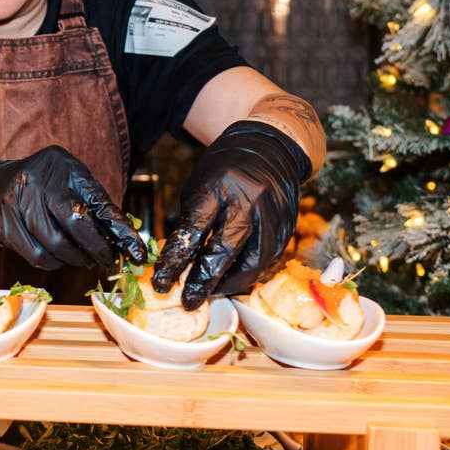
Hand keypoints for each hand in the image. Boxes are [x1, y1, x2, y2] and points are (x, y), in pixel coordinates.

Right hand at [0, 146, 145, 269]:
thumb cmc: (41, 186)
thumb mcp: (69, 181)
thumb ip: (94, 202)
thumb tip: (124, 237)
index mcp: (63, 165)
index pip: (98, 200)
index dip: (119, 229)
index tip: (136, 251)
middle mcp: (39, 179)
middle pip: (76, 222)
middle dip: (97, 248)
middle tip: (107, 260)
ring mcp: (18, 201)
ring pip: (55, 244)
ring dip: (75, 259)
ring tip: (83, 260)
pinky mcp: (4, 224)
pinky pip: (36, 255)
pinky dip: (54, 263)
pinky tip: (60, 259)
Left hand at [153, 121, 309, 308]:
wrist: (270, 149)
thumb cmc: (225, 168)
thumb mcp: (198, 186)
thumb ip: (190, 223)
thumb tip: (177, 262)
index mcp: (220, 187)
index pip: (194, 231)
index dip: (176, 260)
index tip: (161, 281)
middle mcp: (250, 201)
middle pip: (226, 251)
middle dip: (204, 281)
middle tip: (188, 301)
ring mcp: (274, 215)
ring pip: (252, 263)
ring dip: (229, 283)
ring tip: (211, 292)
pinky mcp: (289, 226)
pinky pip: (267, 259)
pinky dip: (248, 272)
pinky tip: (232, 278)